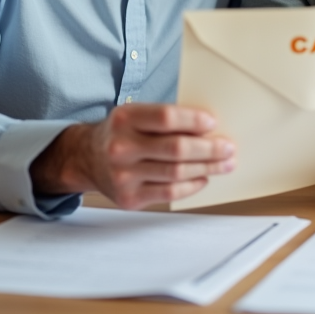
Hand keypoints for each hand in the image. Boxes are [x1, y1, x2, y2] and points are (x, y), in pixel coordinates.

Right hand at [30, 104, 235, 209]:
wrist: (86, 158)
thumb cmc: (120, 133)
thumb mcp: (134, 115)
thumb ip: (164, 119)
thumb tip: (208, 128)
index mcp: (124, 119)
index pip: (166, 118)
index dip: (193, 121)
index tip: (213, 123)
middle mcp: (121, 148)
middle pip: (176, 149)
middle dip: (209, 149)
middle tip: (228, 148)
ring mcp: (123, 176)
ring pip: (176, 173)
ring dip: (207, 168)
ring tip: (225, 164)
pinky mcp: (129, 198)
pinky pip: (169, 193)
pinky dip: (191, 185)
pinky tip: (203, 178)